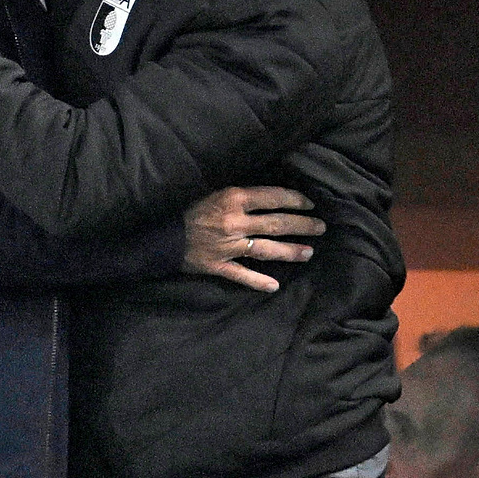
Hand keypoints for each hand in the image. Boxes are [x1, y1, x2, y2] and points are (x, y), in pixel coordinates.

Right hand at [183, 187, 323, 292]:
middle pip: (276, 224)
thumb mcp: (213, 191)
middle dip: (302, 225)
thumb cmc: (186, 208)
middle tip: (321, 228)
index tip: (310, 204)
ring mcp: (227, 246)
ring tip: (309, 252)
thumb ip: (239, 196)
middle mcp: (234, 222)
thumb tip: (268, 196)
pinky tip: (275, 286)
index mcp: (233, 199)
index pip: (272, 197)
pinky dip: (258, 282)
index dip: (294, 200)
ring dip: (290, 251)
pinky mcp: (217, 265)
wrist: (157, 234)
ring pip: (266, 250)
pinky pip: (241, 275)